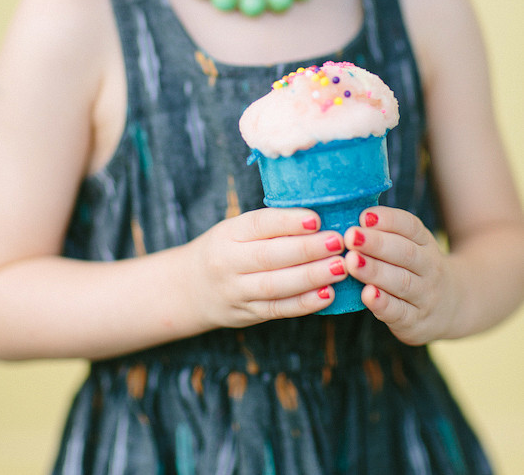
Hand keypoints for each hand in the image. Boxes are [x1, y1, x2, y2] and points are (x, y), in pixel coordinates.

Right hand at [187, 208, 347, 327]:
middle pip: (269, 256)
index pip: (258, 224)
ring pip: (276, 285)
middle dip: (307, 249)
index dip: (288, 221)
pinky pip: (278, 309)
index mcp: (228, 233)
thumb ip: (269, 225)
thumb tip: (318, 217)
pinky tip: (328, 294)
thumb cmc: (225, 250)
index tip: (317, 219)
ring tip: (340, 267)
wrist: (190, 288)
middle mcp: (228, 262)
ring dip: (311, 277)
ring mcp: (237, 291)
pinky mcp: (248, 314)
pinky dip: (304, 303)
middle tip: (338, 242)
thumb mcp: (235, 230)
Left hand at [344, 207, 456, 344]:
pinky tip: (366, 294)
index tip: (364, 215)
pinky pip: (399, 312)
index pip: (410, 226)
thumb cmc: (416, 268)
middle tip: (351, 236)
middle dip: (376, 244)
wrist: (454, 306)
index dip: (388, 219)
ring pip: (401, 282)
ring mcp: (425, 295)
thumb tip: (350, 215)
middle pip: (404, 253)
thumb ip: (385, 231)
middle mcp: (429, 267)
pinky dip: (382, 304)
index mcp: (424, 242)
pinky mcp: (415, 322)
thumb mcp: (411, 245)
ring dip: (374, 271)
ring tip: (351, 261)